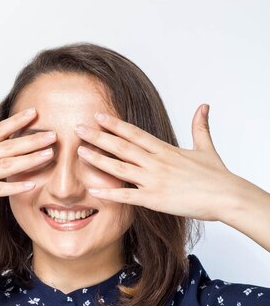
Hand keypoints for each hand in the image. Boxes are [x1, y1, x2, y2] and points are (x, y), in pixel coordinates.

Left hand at [75, 104, 243, 221]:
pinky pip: (127, 196)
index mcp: (165, 150)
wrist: (226, 196)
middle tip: (78, 127)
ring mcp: (154, 181)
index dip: (115, 124)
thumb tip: (204, 105)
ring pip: (120, 168)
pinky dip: (110, 193)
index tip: (98, 116)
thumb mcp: (206, 147)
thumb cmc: (217, 176)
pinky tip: (94, 190)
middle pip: (122, 146)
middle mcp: (156, 162)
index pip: (134, 133)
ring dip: (99, 159)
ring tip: (80, 152)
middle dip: (98, 136)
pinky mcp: (155, 199)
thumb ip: (200, 126)